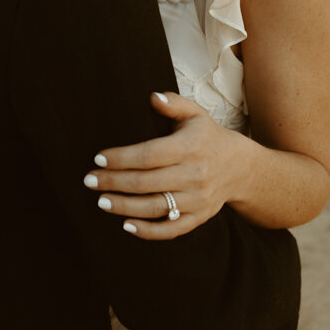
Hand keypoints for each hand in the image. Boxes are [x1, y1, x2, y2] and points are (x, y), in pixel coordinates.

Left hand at [84, 92, 246, 238]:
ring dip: (125, 207)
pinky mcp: (198, 218)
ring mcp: (197, 199)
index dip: (122, 158)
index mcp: (190, 147)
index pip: (149, 155)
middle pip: (147, 182)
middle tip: (89, 180)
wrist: (239, 167)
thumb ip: (173, 103)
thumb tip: (152, 98)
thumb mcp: (194, 114)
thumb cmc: (207, 136)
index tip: (99, 159)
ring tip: (101, 201)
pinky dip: (148, 231)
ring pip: (155, 207)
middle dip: (114, 182)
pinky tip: (126, 225)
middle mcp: (194, 175)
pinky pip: (171, 229)